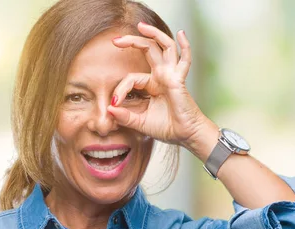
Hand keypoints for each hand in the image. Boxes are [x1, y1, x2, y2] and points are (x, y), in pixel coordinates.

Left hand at [108, 22, 215, 147]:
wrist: (185, 136)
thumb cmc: (167, 128)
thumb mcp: (140, 123)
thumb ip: (124, 117)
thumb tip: (109, 110)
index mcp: (152, 85)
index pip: (131, 78)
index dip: (120, 89)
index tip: (114, 104)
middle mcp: (162, 76)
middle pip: (147, 50)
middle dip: (131, 42)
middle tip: (115, 40)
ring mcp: (171, 76)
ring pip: (164, 47)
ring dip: (154, 34)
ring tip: (141, 26)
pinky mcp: (179, 80)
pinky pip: (184, 60)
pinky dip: (185, 46)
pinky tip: (181, 33)